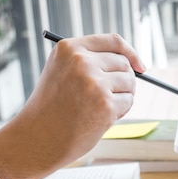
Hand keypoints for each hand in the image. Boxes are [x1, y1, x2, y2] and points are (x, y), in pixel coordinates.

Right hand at [0, 33, 144, 178]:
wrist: (38, 138)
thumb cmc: (52, 108)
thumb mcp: (61, 71)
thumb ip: (89, 60)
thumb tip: (131, 62)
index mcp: (69, 48)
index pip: (113, 41)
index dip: (130, 53)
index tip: (139, 66)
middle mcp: (82, 62)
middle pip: (124, 63)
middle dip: (123, 80)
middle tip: (108, 97)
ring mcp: (94, 83)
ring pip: (129, 83)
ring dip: (122, 96)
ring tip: (99, 108)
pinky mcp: (105, 104)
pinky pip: (128, 101)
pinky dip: (121, 111)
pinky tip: (100, 119)